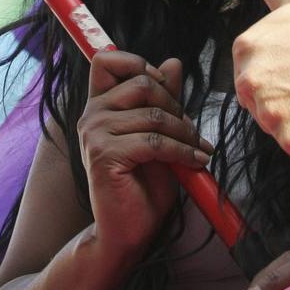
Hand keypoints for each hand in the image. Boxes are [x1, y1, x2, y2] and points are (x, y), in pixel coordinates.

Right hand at [78, 49, 212, 257]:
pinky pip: (154, 142)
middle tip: (190, 131)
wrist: (129, 230)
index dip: (139, 65)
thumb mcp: (159, 133)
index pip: (108, 59)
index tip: (164, 89)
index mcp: (100, 105)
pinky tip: (196, 162)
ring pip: (153, 114)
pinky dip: (182, 151)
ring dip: (184, 132)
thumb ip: (163, 99)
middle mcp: (91, 115)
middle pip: (141, 83)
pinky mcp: (105, 155)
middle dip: (175, 105)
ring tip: (198, 149)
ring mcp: (94, 134)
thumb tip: (173, 62)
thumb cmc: (144, 183)